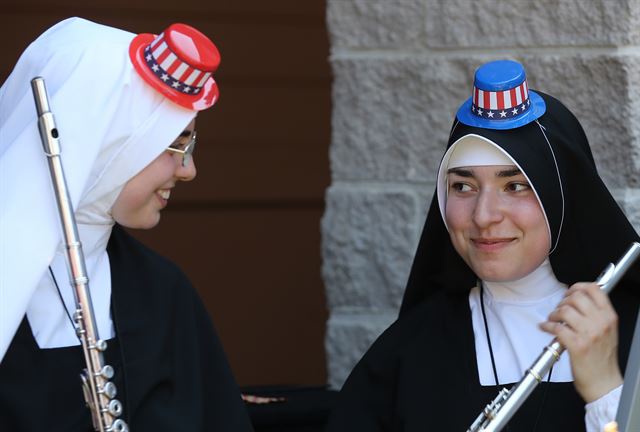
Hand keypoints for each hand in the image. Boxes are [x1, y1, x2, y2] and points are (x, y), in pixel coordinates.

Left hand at [539, 282, 621, 402]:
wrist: (604, 382)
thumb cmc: (603, 358)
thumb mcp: (608, 331)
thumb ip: (597, 314)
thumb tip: (579, 300)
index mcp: (609, 317)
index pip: (594, 290)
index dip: (578, 286)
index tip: (570, 291)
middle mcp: (600, 323)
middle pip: (576, 298)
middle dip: (563, 301)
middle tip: (559, 309)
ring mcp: (589, 334)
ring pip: (564, 310)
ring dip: (553, 314)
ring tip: (552, 319)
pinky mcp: (576, 345)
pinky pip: (556, 327)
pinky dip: (546, 325)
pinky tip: (545, 327)